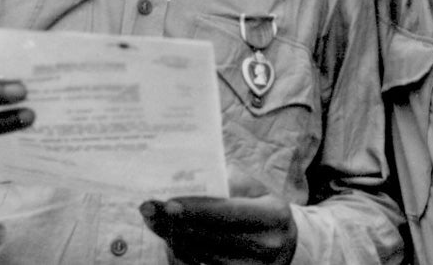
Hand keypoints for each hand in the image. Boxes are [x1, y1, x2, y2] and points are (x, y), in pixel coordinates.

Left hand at [139, 173, 297, 264]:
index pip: (229, 212)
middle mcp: (268, 244)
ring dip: (174, 239)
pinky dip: (184, 256)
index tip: (167, 203)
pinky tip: (170, 241)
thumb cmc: (260, 205)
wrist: (283, 240)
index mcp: (274, 214)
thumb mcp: (254, 188)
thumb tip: (188, 176)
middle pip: (212, 237)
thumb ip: (228, 181)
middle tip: (149, 210)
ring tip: (155, 222)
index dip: (196, 209)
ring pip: (204, 256)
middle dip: (176, 224)